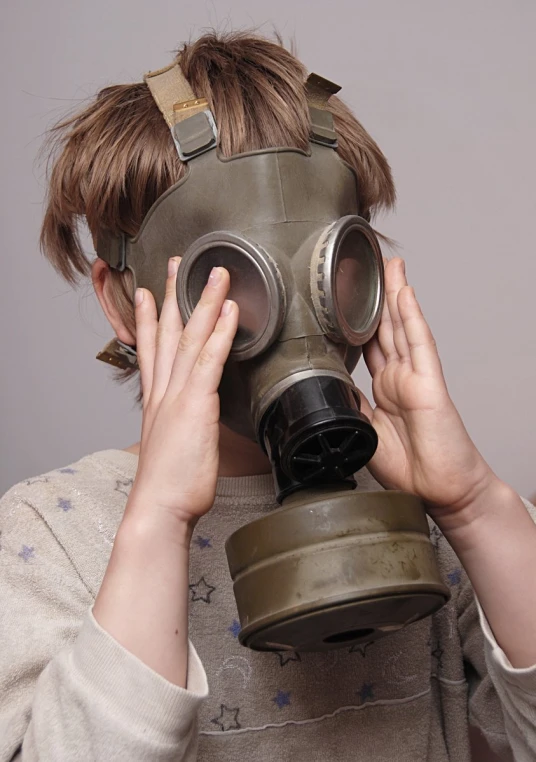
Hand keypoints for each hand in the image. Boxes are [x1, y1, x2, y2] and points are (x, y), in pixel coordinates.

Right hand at [128, 258, 238, 525]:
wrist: (159, 506)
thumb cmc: (170, 485)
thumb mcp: (171, 447)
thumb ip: (180, 426)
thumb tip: (193, 422)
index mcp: (156, 400)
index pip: (151, 350)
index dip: (150, 319)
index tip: (148, 294)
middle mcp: (163, 391)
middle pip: (169, 333)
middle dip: (173, 294)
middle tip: (177, 263)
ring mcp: (178, 394)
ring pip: (191, 338)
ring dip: (204, 301)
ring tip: (216, 272)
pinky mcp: (195, 403)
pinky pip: (210, 360)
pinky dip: (221, 333)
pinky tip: (230, 310)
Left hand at [360, 257, 497, 525]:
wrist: (441, 491)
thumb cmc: (411, 469)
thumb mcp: (366, 433)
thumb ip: (353, 406)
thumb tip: (332, 385)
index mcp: (384, 389)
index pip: (368, 345)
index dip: (358, 320)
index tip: (346, 298)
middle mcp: (399, 378)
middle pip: (385, 328)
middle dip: (378, 296)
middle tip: (369, 266)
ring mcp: (416, 378)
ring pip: (403, 327)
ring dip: (396, 295)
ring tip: (390, 266)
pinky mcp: (430, 385)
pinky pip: (419, 345)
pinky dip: (412, 318)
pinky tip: (405, 295)